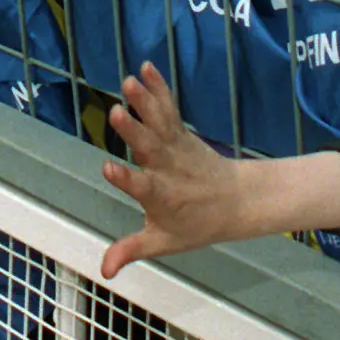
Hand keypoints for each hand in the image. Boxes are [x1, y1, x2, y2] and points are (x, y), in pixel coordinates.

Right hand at [100, 63, 254, 277]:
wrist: (237, 202)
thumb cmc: (195, 225)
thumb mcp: (163, 243)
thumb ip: (130, 250)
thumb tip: (102, 272)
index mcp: (161, 197)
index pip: (141, 188)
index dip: (125, 180)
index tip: (108, 168)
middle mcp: (168, 169)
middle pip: (149, 148)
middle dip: (133, 131)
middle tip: (118, 112)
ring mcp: (176, 147)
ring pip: (158, 122)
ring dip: (144, 100)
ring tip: (129, 80)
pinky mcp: (180, 132)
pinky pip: (168, 108)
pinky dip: (158, 87)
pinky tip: (146, 67)